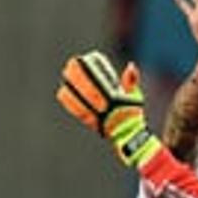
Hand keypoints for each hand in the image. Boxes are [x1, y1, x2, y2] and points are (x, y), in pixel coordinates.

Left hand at [57, 51, 160, 167]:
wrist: (128, 137)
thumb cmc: (132, 114)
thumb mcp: (135, 96)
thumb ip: (131, 81)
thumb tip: (131, 66)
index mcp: (115, 101)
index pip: (98, 84)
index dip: (89, 72)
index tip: (84, 60)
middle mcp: (103, 109)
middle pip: (85, 89)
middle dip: (77, 75)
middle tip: (72, 64)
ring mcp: (95, 116)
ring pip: (78, 98)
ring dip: (71, 85)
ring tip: (66, 75)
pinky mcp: (89, 122)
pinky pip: (75, 110)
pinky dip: (68, 99)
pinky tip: (63, 90)